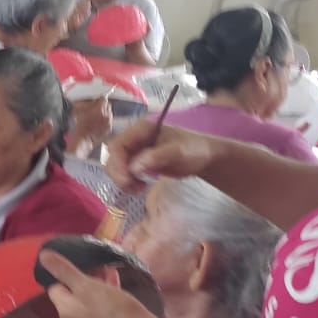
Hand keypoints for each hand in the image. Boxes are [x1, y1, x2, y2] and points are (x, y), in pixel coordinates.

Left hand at [38, 251, 155, 317]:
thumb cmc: (110, 308)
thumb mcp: (85, 284)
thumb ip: (64, 270)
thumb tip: (43, 256)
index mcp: (65, 308)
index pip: (55, 286)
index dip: (62, 273)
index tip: (74, 261)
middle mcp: (74, 317)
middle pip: (72, 290)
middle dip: (82, 275)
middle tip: (92, 262)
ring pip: (88, 295)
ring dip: (95, 280)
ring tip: (105, 267)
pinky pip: (102, 301)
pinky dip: (106, 289)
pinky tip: (115, 278)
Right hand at [69, 97, 112, 149]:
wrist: (82, 140)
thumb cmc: (79, 126)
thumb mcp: (78, 111)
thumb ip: (85, 103)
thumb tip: (89, 100)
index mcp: (100, 108)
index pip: (103, 99)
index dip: (98, 100)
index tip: (96, 101)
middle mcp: (107, 114)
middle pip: (107, 106)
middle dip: (101, 107)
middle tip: (94, 110)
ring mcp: (109, 122)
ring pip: (109, 114)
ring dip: (103, 114)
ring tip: (95, 118)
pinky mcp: (109, 129)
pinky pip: (109, 122)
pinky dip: (104, 122)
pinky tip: (97, 125)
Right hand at [104, 120, 220, 190]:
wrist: (205, 156)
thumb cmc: (194, 149)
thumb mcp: (178, 151)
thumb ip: (156, 157)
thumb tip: (134, 167)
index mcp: (141, 129)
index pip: (117, 145)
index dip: (117, 163)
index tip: (126, 180)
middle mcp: (134, 138)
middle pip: (113, 156)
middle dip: (118, 174)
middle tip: (132, 187)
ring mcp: (135, 150)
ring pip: (116, 166)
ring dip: (122, 179)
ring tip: (138, 188)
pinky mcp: (138, 161)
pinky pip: (124, 172)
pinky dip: (128, 182)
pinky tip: (140, 187)